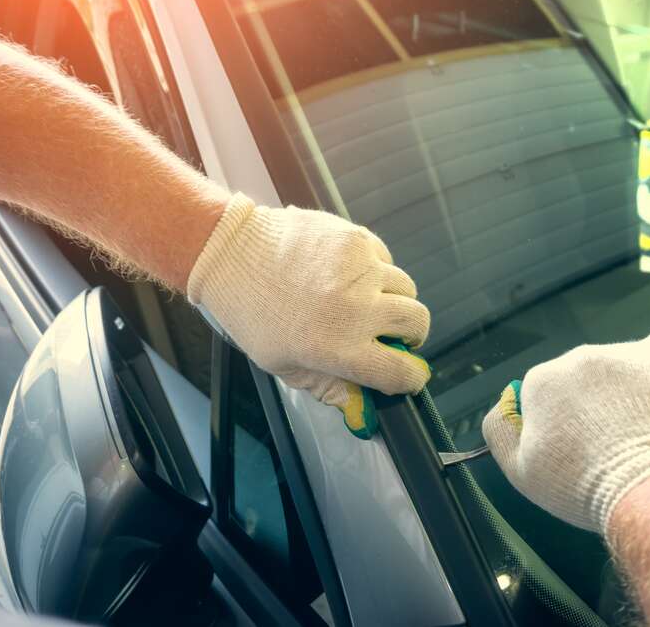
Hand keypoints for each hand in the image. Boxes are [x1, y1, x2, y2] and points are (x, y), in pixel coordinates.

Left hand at [188, 194, 430, 420]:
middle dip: (410, 333)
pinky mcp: (358, 239)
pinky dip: (377, 269)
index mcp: (338, 349)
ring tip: (366, 299)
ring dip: (394, 299)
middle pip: (417, 323)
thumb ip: (329, 389)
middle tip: (392, 333)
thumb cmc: (253, 314)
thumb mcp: (284, 365)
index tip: (408, 375)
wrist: (232, 254)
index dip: (409, 378)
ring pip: (406, 288)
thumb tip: (364, 410)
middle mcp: (357, 309)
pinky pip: (387, 259)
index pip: (399, 371)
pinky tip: (349, 274)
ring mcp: (361, 270)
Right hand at [482, 333, 649, 534]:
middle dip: (597, 403)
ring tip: (646, 430)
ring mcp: (626, 353)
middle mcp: (581, 356)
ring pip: (623, 366)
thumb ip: (500, 430)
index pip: (549, 393)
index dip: (564, 421)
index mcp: (543, 380)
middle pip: (586, 376)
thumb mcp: (520, 472)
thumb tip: (506, 401)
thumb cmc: (583, 488)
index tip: (580, 448)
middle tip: (615, 442)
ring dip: (629, 390)